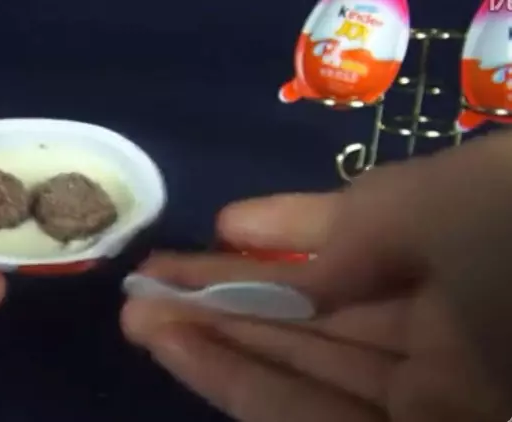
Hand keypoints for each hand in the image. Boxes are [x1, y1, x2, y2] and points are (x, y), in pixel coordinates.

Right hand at [122, 134, 511, 420]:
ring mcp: (428, 401)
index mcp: (470, 251)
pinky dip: (235, 384)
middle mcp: (448, 328)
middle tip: (148, 276)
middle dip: (225, 291)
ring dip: (213, 338)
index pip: (360, 236)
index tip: (224, 222)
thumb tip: (291, 247)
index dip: (288, 225)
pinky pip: (303, 418)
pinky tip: (178, 349)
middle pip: (314, 308)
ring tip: (139, 314)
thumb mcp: (458, 202)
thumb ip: (365, 220)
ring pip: (298, 366)